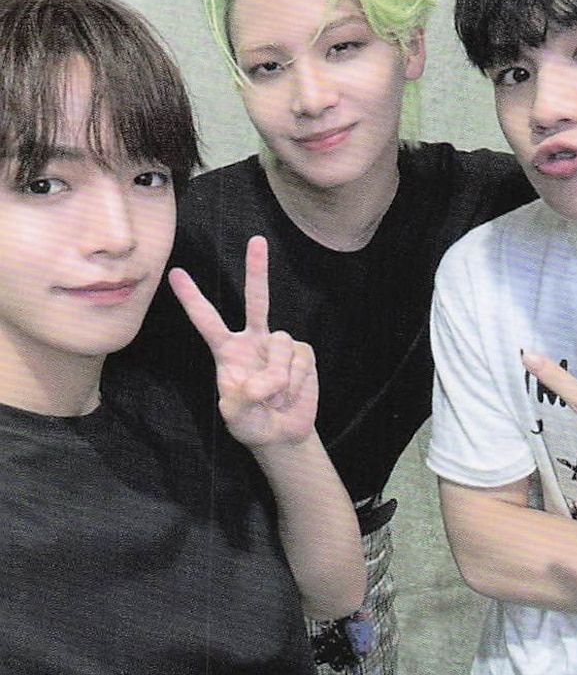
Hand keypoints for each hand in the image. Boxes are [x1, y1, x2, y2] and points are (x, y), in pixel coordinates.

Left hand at [168, 236, 317, 448]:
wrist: (283, 434)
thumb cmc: (252, 423)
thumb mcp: (235, 418)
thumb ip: (240, 402)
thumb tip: (259, 381)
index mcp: (228, 350)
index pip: (207, 320)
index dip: (192, 298)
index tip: (175, 273)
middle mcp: (254, 340)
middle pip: (256, 300)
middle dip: (257, 269)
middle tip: (257, 240)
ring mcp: (279, 345)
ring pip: (280, 345)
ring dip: (278, 379)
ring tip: (274, 399)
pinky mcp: (302, 354)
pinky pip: (299, 362)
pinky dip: (295, 384)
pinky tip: (291, 394)